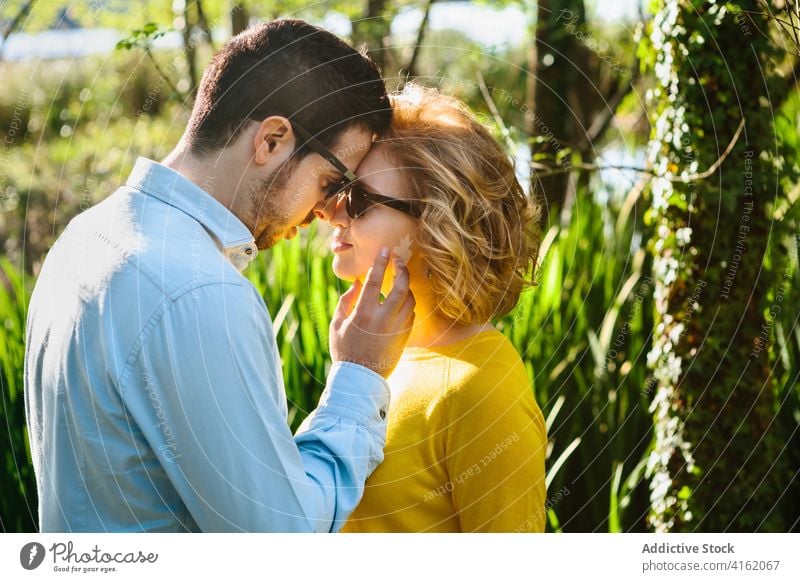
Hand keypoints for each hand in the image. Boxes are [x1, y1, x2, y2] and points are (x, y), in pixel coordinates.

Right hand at [330, 246, 415, 377]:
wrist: (360, 379)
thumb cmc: (345, 350)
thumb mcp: (337, 324)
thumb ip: (346, 301)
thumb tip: (357, 283)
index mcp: (363, 314)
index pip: (374, 281)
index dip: (380, 262)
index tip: (384, 250)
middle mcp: (382, 319)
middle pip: (400, 286)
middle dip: (401, 269)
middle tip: (398, 260)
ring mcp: (396, 328)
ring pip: (409, 299)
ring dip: (405, 286)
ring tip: (398, 280)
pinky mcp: (404, 337)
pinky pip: (411, 313)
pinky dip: (407, 303)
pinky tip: (400, 300)